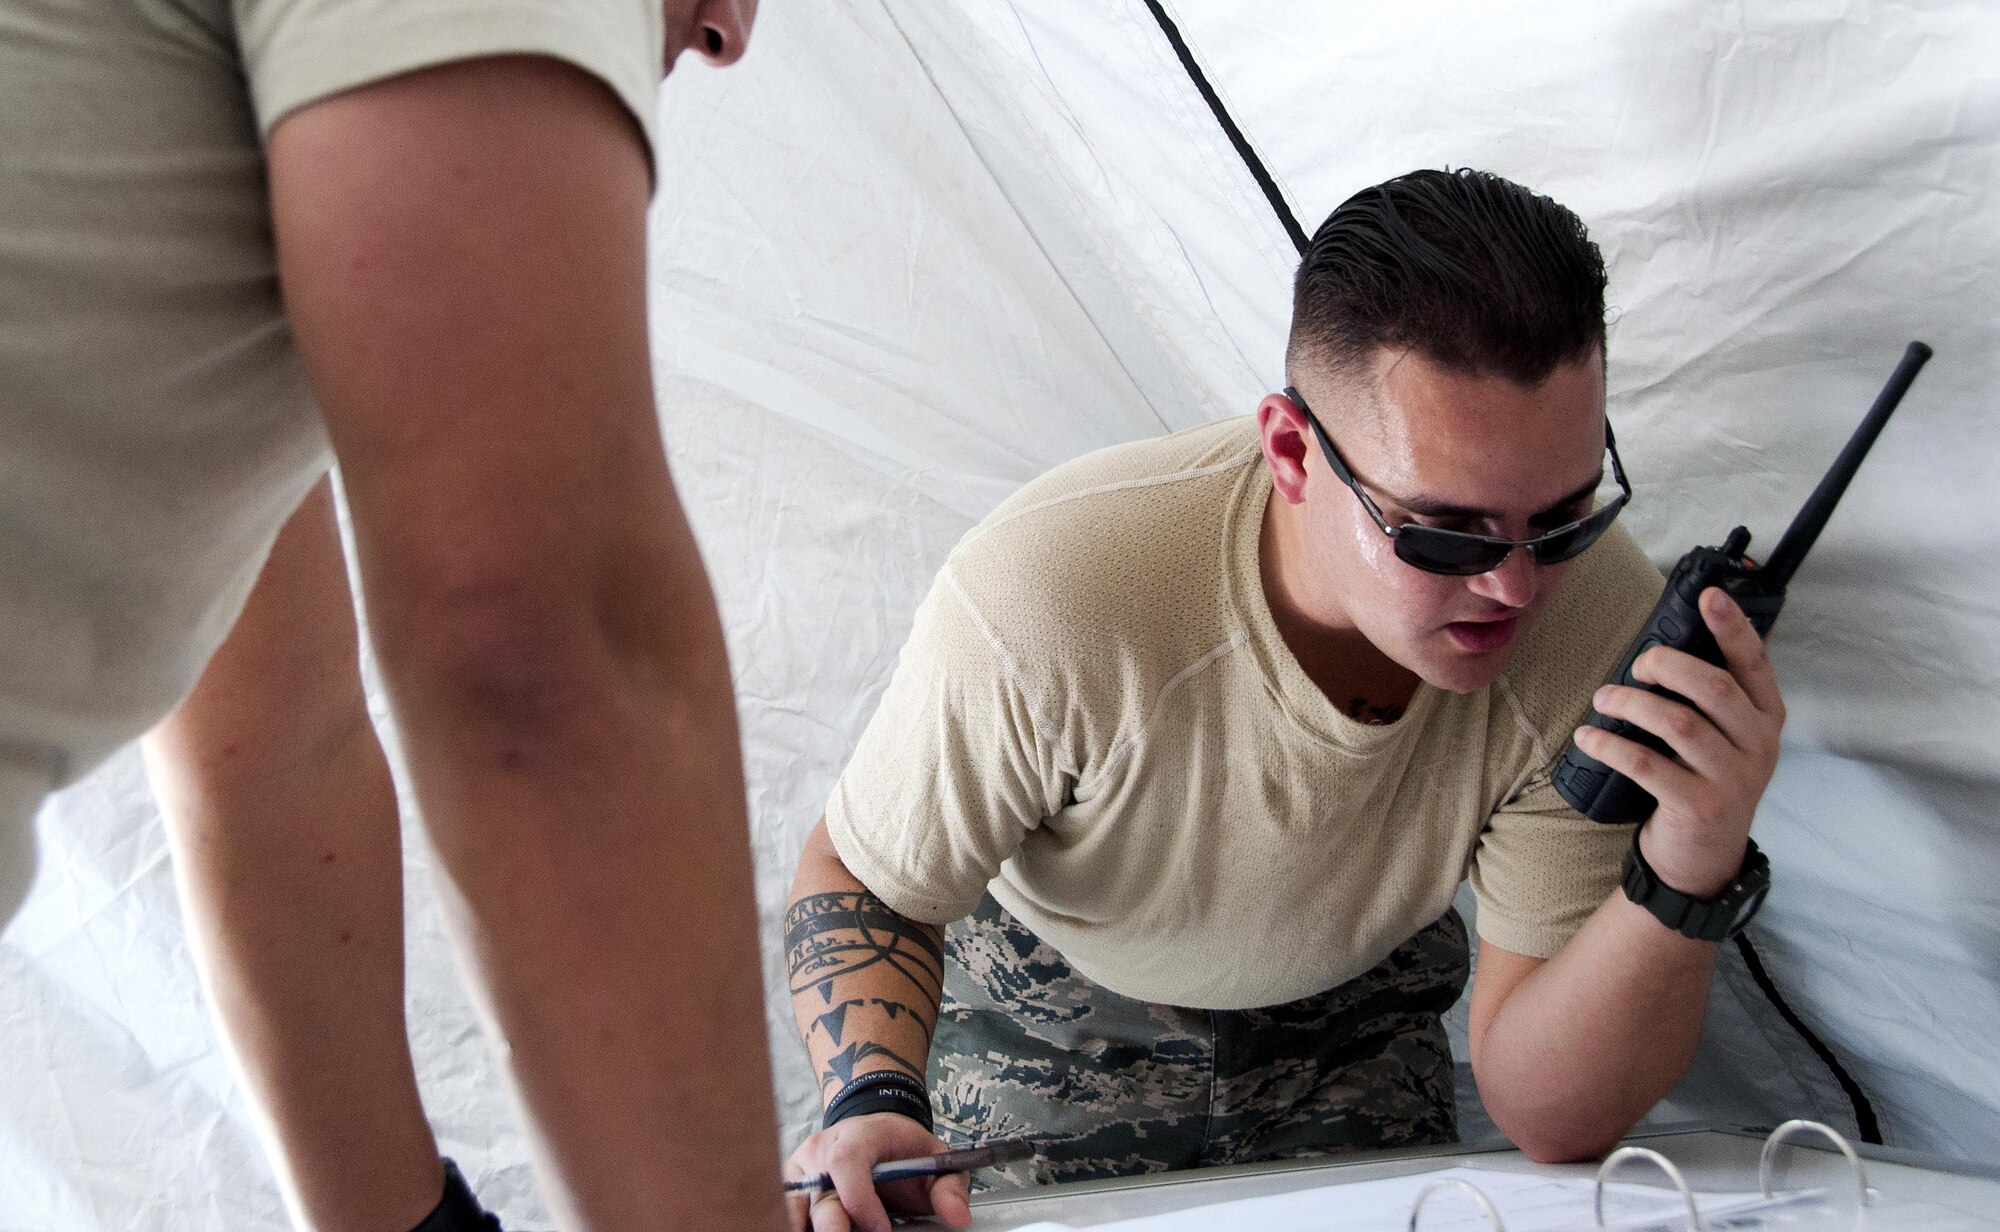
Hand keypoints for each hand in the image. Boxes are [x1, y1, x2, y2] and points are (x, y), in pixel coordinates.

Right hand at [784, 1112, 971, 1231]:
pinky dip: (796, 1226)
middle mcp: (822, 1150)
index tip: (881, 1229)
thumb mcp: (935, 1157)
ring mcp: (802, 1168)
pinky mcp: (791, 1185)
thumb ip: (949, 1186)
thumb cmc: (901, 1146)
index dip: (860, 1198)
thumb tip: (957, 1216)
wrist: (875, 1129)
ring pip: (795, 1205)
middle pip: (818, 1194)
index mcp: (858, 1136)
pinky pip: (787, 1210)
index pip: (848, 1161)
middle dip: (832, 1225)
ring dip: (810, 1227)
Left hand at [1575, 587, 1785, 900]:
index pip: (1755, 663)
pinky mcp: (1700, 806)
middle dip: (1667, 665)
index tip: (1709, 596)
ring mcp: (1733, 778)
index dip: (1733, 628)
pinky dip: (1610, 745)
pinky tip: (1589, 735)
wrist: (1704, 856)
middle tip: (1637, 664)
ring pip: (1677, 723)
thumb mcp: (1724, 736)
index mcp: (1767, 717)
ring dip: (1632, 703)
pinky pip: (1646, 764)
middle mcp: (1759, 745)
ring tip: (1604, 698)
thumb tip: (1667, 642)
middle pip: (1713, 687)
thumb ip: (1710, 695)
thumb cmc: (1705, 778)